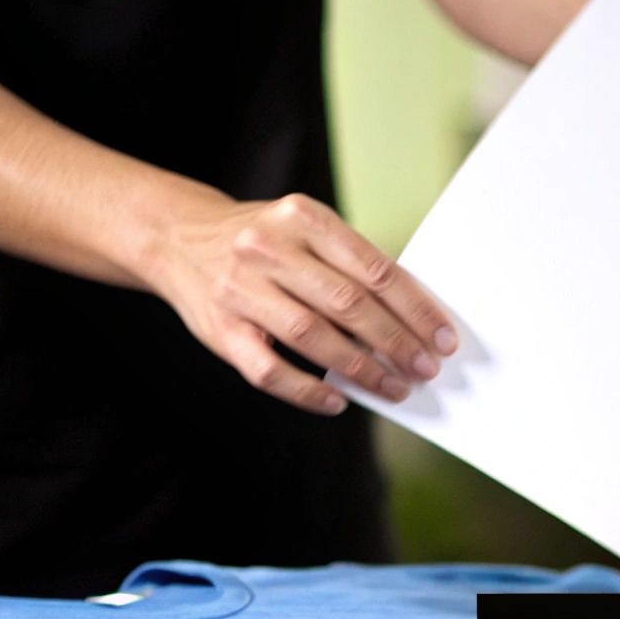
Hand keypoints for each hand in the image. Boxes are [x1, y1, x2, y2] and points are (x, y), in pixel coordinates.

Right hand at [145, 193, 458, 414]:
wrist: (177, 238)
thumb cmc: (261, 240)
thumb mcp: (303, 230)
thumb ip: (349, 264)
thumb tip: (410, 317)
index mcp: (301, 217)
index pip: (373, 269)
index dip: (414, 308)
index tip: (442, 337)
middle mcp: (269, 249)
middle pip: (348, 303)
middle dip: (396, 342)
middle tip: (425, 368)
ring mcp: (242, 290)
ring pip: (314, 336)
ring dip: (362, 369)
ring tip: (393, 387)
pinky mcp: (222, 330)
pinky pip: (270, 371)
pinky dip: (308, 391)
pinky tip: (338, 401)